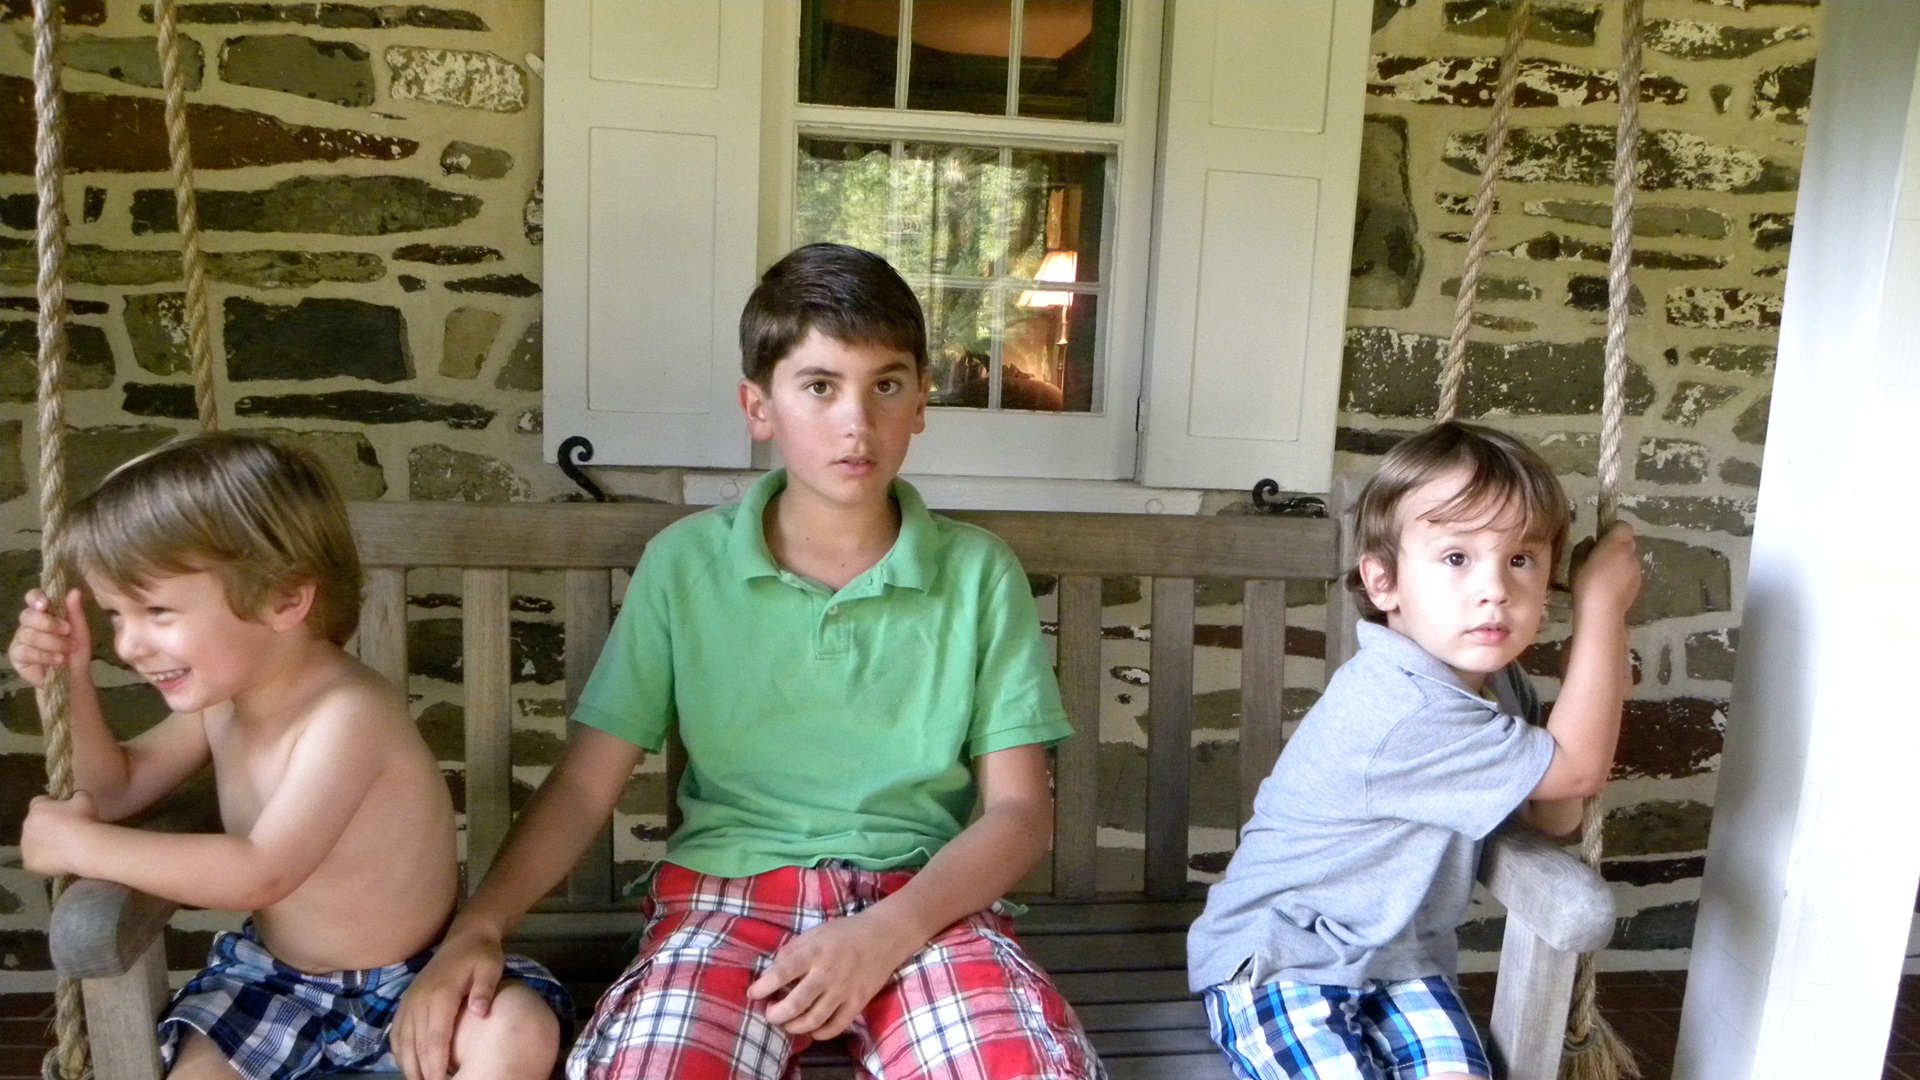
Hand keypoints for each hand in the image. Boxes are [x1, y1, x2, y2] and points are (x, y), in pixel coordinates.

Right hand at [9, 588, 90, 688]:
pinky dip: (44, 655)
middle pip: (28, 615)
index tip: (45, 605)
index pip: (32, 597)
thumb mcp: (80, 630)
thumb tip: (74, 590)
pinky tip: (57, 660)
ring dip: (52, 643)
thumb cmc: (75, 649)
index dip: (35, 598)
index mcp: (44, 612)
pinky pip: (25, 651)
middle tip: (67, 631)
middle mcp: (29, 623)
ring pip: (29, 635)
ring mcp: (20, 639)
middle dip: (49, 624)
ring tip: (67, 651)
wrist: (73, 675)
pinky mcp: (16, 655)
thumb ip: (75, 611)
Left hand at [22, 790, 99, 875]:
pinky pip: (35, 860)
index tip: (64, 810)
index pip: (39, 801)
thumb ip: (75, 795)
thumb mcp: (84, 798)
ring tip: (63, 846)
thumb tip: (74, 797)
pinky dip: (44, 859)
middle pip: (34, 823)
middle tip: (65, 830)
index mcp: (37, 808)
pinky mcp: (29, 862)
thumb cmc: (82, 819)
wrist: (82, 846)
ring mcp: (25, 846)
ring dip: (44, 842)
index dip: (51, 805)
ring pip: (33, 842)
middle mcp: (26, 826)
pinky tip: (59, 858)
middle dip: (46, 825)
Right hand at [392, 925, 507, 1079]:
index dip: (436, 1064)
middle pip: (417, 1045)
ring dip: (409, 1065)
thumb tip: (480, 1012)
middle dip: (423, 1071)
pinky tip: (409, 1066)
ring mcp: (410, 1001)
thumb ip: (485, 989)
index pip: (434, 1038)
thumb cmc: (482, 955)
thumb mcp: (490, 967)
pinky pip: (397, 1032)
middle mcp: (419, 1000)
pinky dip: (400, 1052)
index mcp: (440, 994)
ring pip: (403, 1042)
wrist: (464, 935)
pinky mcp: (406, 1001)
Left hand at [747, 909, 920, 1039]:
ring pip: (814, 1020)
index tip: (752, 994)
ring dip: (794, 1026)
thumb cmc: (844, 933)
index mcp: (813, 952)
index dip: (763, 987)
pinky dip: (820, 1033)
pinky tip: (811, 1029)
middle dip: (776, 1014)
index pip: (781, 973)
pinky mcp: (858, 1002)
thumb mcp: (813, 933)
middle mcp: (827, 973)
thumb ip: (791, 951)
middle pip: (796, 1004)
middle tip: (770, 1013)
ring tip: (787, 1023)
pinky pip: (836, 1026)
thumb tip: (771, 971)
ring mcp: (844, 990)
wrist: (883, 936)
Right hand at [1570, 522, 1640, 620]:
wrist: (1602, 611)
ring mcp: (1637, 569)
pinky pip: (1630, 571)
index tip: (1602, 537)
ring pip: (1629, 558)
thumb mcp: (1576, 562)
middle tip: (1601, 556)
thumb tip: (1591, 542)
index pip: (1624, 526)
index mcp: (1616, 545)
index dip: (1614, 529)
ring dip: (1620, 560)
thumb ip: (1584, 546)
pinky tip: (1611, 585)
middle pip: (1628, 542)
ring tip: (1605, 574)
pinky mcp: (1639, 583)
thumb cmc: (1586, 583)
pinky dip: (1623, 574)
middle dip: (1617, 545)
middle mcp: (1630, 554)